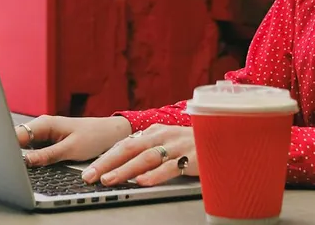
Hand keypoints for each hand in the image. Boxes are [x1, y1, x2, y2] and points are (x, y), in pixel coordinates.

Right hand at [15, 115, 132, 167]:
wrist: (109, 134)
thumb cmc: (94, 136)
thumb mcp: (70, 149)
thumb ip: (47, 155)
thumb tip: (26, 161)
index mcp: (44, 123)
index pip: (16, 135)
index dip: (8, 149)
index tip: (6, 162)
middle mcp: (41, 127)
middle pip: (18, 142)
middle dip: (14, 155)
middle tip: (14, 170)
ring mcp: (44, 135)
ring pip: (25, 148)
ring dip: (24, 158)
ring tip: (24, 169)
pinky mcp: (48, 143)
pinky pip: (35, 151)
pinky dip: (33, 159)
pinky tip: (35, 166)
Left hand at [82, 124, 198, 186]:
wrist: (225, 135)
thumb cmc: (193, 142)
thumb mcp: (167, 140)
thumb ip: (147, 147)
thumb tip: (120, 161)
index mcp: (154, 132)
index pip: (124, 145)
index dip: (105, 158)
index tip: (89, 171)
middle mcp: (163, 136)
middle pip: (130, 150)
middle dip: (107, 164)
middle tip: (91, 176)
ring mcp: (177, 147)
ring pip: (146, 158)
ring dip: (125, 170)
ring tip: (110, 180)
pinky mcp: (192, 158)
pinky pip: (171, 168)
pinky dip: (156, 175)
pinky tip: (143, 182)